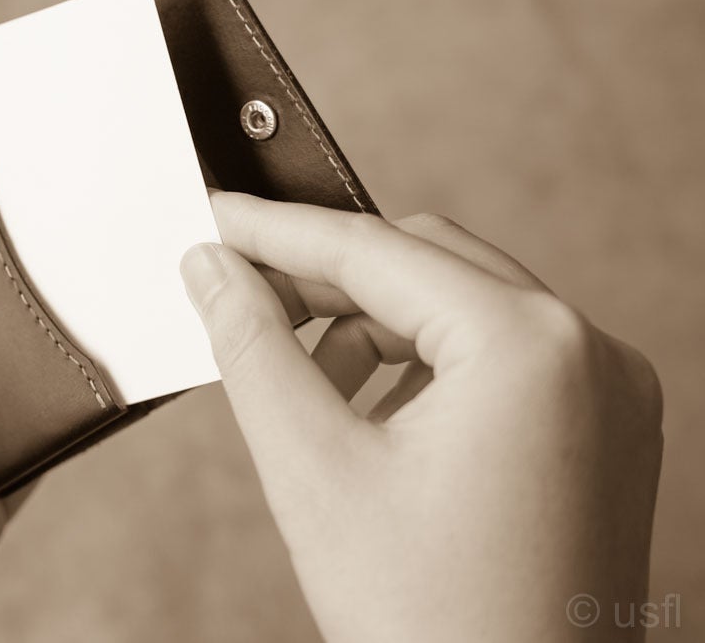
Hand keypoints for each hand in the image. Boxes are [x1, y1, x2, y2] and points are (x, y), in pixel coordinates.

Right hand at [180, 193, 661, 642]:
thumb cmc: (430, 624)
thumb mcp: (313, 469)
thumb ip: (253, 347)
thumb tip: (212, 270)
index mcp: (528, 348)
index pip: (373, 250)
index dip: (277, 232)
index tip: (214, 218)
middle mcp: (589, 351)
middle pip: (425, 260)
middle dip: (326, 276)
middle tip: (241, 293)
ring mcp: (608, 389)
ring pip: (462, 303)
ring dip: (374, 322)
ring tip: (307, 379)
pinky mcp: (604, 426)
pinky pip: (500, 353)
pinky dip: (426, 362)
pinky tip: (373, 411)